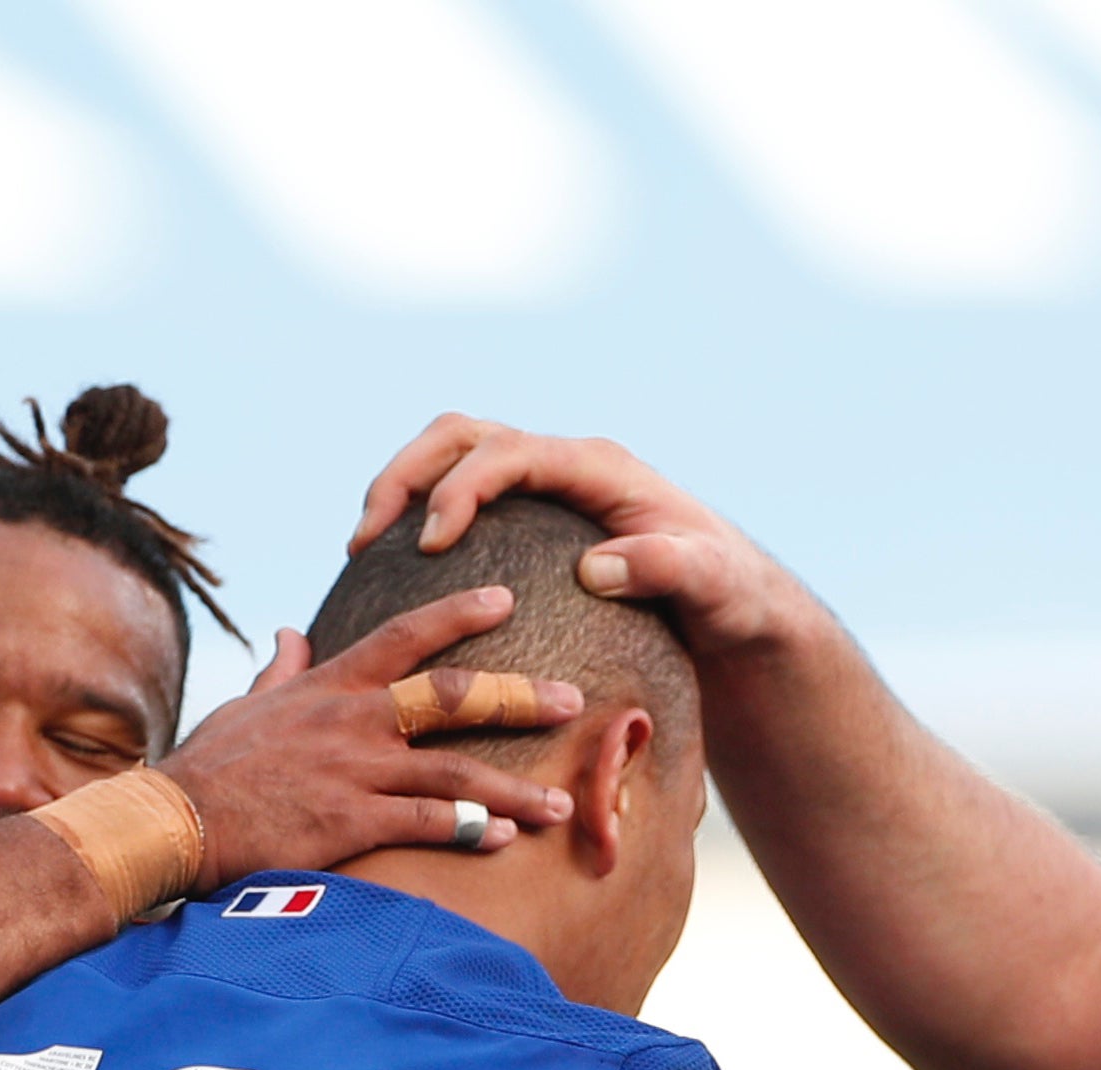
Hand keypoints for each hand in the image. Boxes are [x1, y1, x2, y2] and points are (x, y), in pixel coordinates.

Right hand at [165, 589, 584, 881]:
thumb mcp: (247, 707)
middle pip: (452, 697)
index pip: (404, 635)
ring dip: (514, 788)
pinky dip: (471, 830)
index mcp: (331, 687)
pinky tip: (506, 838)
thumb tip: (290, 634)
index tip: (505, 598)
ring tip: (562, 804)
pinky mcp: (350, 822)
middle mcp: (352, 721)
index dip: (457, 612)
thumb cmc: (210, 767)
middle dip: (519, 698)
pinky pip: (426, 823)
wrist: (174, 820)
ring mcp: (355, 771)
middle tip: (574, 700)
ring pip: (455, 771)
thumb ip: (280, 672)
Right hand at [349, 417, 814, 659]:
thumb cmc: (729, 595)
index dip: (461, 488)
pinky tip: (393, 573)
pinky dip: (419, 515)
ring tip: (362, 549)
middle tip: (364, 540)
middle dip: (405, 474)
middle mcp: (565, 462)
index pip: (509, 453)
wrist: (737, 603)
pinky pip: (463, 495)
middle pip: (461, 436)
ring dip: (400, 488)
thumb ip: (666, 569)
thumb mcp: (712, 586)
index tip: (429, 543)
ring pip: (451, 455)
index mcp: (598, 467)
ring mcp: (546, 483)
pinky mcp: (534, 513)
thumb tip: (598, 567)